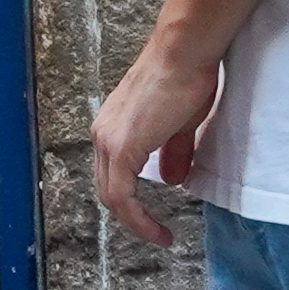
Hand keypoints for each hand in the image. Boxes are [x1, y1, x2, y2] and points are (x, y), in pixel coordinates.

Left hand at [90, 29, 225, 244]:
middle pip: (108, 189)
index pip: (112, 175)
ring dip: (134, 221)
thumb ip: (172, 153)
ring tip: (158, 236)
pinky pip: (122, 194)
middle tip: (155, 232)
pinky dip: (137, 217)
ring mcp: (108, 140)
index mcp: (113, 127)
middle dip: (130, 216)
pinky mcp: (121, 147)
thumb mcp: (179, 124)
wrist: (184, 53)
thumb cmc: (186, 78)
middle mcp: (103, 134)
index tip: (153, 220)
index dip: (130, 202)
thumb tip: (173, 180)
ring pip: (112, 195)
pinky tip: (156, 229)